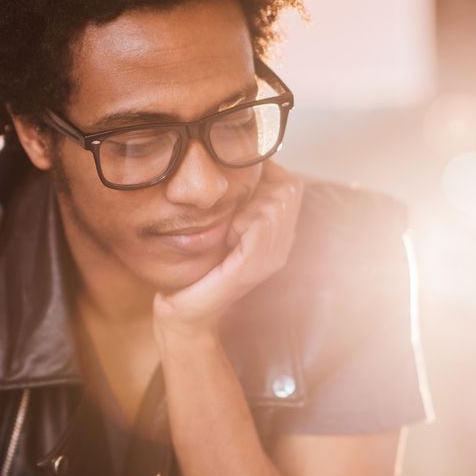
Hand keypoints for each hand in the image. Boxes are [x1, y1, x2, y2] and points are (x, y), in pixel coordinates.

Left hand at [153, 160, 301, 338]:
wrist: (184, 314)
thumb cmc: (197, 268)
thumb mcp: (221, 226)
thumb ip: (237, 202)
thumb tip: (237, 161)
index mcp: (277, 236)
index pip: (292, 185)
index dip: (268, 171)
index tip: (240, 176)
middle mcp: (282, 247)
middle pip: (289, 188)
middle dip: (259, 185)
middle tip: (234, 208)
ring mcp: (272, 258)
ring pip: (277, 202)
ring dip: (249, 204)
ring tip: (231, 225)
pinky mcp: (252, 268)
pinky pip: (261, 224)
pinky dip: (244, 220)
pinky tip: (230, 234)